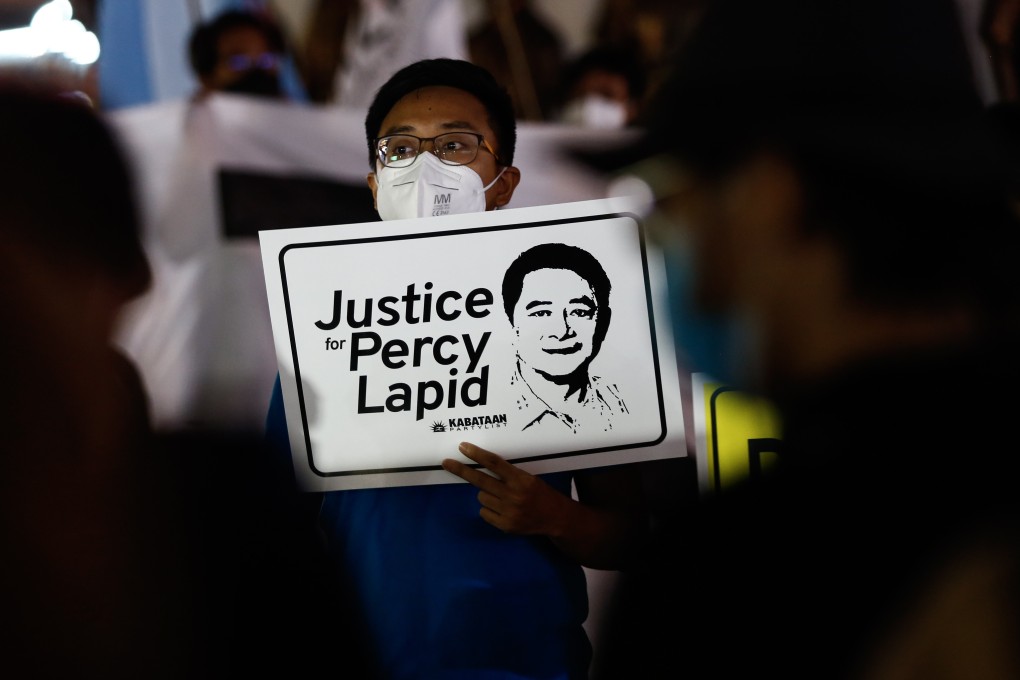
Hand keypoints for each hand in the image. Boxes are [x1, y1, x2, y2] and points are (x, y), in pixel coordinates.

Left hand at [442, 442, 572, 535]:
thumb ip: (508, 475)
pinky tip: (503, 510)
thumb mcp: (528, 478)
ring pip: (481, 497)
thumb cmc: (540, 493)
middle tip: (447, 463)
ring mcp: (508, 511)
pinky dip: (489, 509)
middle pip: (481, 480)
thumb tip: (480, 467)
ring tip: (502, 498)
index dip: (477, 454)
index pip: (495, 463)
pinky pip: (484, 512)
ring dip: (486, 494)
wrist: (555, 518)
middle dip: (461, 470)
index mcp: (520, 479)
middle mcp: (513, 494)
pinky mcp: (505, 525)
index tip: (463, 447)